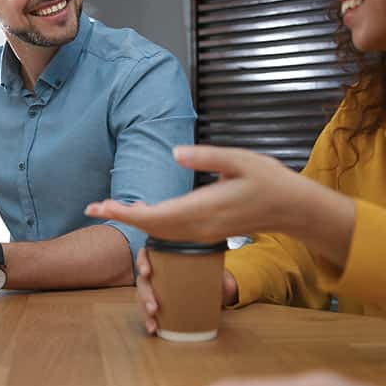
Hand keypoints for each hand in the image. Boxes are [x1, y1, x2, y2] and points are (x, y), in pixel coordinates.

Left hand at [86, 145, 356, 266]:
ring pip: (161, 232)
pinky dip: (153, 224)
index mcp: (202, 209)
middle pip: (152, 228)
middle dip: (122, 218)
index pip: (154, 216)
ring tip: (110, 208)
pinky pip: (173, 233)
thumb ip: (206, 156)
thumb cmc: (269, 180)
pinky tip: (144, 212)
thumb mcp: (240, 160)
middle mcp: (199, 227)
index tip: (99, 207)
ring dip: (136, 222)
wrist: (292, 208)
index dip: (124, 213)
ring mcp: (203, 233)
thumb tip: (174, 152)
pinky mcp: (207, 232)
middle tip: (93, 207)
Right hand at [135, 246, 237, 335]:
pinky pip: (146, 312)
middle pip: (143, 281)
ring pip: (141, 298)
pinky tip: (153, 329)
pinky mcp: (155, 304)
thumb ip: (219, 277)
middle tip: (154, 306)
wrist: (210, 291)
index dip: (142, 261)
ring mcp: (154, 290)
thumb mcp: (212, 272)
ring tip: (153, 322)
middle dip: (146, 294)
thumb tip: (227, 284)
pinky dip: (148, 321)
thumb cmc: (205, 275)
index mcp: (164, 258)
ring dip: (144, 310)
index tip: (147, 271)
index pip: (146, 254)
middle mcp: (155, 273)